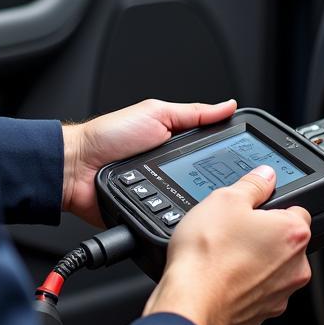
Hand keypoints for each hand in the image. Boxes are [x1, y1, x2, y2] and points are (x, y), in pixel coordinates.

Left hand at [60, 98, 237, 226]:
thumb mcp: (156, 114)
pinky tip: (182, 213)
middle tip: (227, 182)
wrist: (77, 168)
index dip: (228, 155)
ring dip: (197, 200)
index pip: (212, 150)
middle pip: (206, 179)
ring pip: (193, 202)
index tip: (247, 159)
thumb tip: (227, 106)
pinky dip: (177, 216)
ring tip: (205, 198)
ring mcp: (163, 193)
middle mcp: (172, 169)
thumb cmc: (109, 136)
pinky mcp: (151, 215)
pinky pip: (171, 218)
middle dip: (216, 182)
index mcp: (177, 143)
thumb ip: (193, 113)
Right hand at [143, 166, 312, 324]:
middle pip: (285, 241)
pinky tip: (220, 277)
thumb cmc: (208, 256)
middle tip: (234, 231)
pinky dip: (243, 285)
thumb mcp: (225, 200)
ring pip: (271, 268)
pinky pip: (256, 292)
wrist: (190, 305)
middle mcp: (296, 267)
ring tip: (223, 255)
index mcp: (294, 234)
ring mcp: (280, 295)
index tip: (254, 209)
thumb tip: (265, 176)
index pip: (297, 209)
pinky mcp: (262, 315)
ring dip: (254, 261)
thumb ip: (252, 184)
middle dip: (263, 235)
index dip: (273, 206)